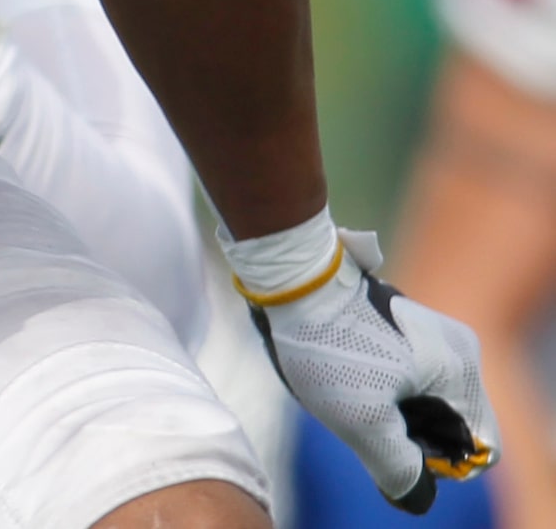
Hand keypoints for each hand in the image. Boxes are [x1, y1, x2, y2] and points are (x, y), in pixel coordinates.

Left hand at [223, 213, 497, 514]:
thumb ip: (400, 469)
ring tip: (352, 383)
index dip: (437, 460)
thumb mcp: (364, 423)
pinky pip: (408, 375)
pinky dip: (382, 384)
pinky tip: (347, 367)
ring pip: (427, 400)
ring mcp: (431, 331)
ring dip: (393, 407)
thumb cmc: (328, 347)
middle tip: (366, 409)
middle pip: (452, 424)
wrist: (291, 277)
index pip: (478, 447)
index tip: (393, 438)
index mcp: (461, 368)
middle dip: (412, 431)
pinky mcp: (404, 322)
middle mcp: (457, 346)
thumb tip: (418, 492)